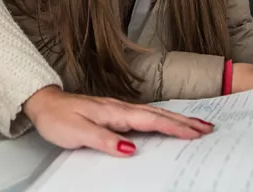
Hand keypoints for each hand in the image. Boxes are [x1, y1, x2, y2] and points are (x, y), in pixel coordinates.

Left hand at [22, 86, 213, 156]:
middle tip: (208, 128)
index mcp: (116, 111)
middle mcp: (120, 108)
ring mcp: (119, 110)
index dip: (174, 127)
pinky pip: (145, 118)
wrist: (44, 104)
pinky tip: (166, 125)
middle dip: (184, 122)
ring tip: (197, 126)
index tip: (195, 134)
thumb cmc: (58, 118)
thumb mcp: (79, 133)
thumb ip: (105, 140)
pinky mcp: (115, 114)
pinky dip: (161, 121)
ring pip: (154, 115)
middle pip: (159, 115)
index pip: (151, 120)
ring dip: (177, 120)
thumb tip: (130, 148)